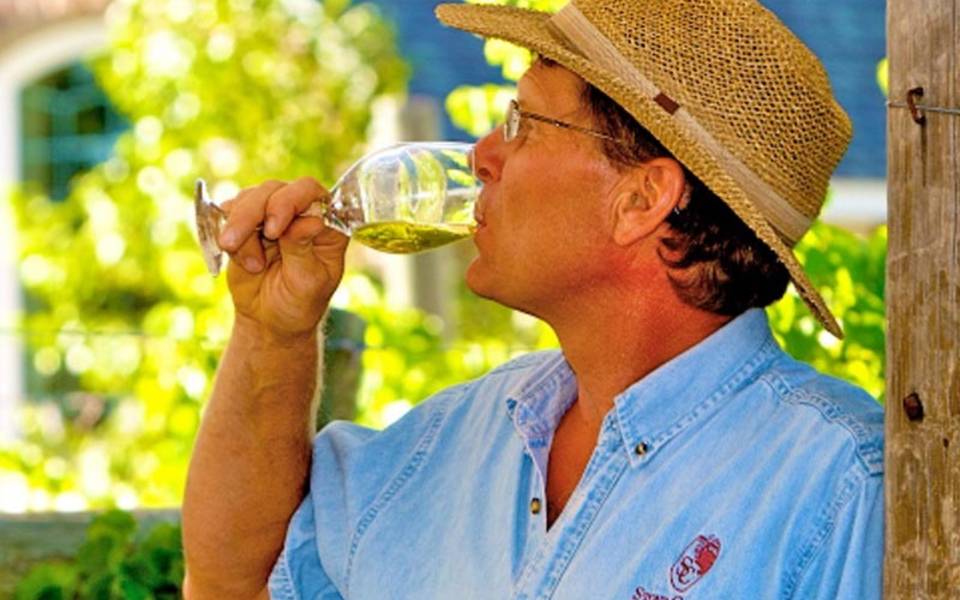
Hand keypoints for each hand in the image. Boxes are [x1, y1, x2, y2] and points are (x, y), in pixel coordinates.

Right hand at [217, 177, 348, 339]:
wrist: (271, 320)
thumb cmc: (299, 303)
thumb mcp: (308, 283)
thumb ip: (303, 250)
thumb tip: (309, 221)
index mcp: (327, 223)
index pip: (310, 192)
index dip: (289, 202)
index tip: (274, 230)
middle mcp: (301, 211)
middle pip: (273, 190)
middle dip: (252, 215)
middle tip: (236, 243)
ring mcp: (272, 214)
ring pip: (248, 199)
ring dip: (240, 230)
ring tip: (252, 266)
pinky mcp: (246, 222)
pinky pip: (229, 214)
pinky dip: (229, 236)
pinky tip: (242, 262)